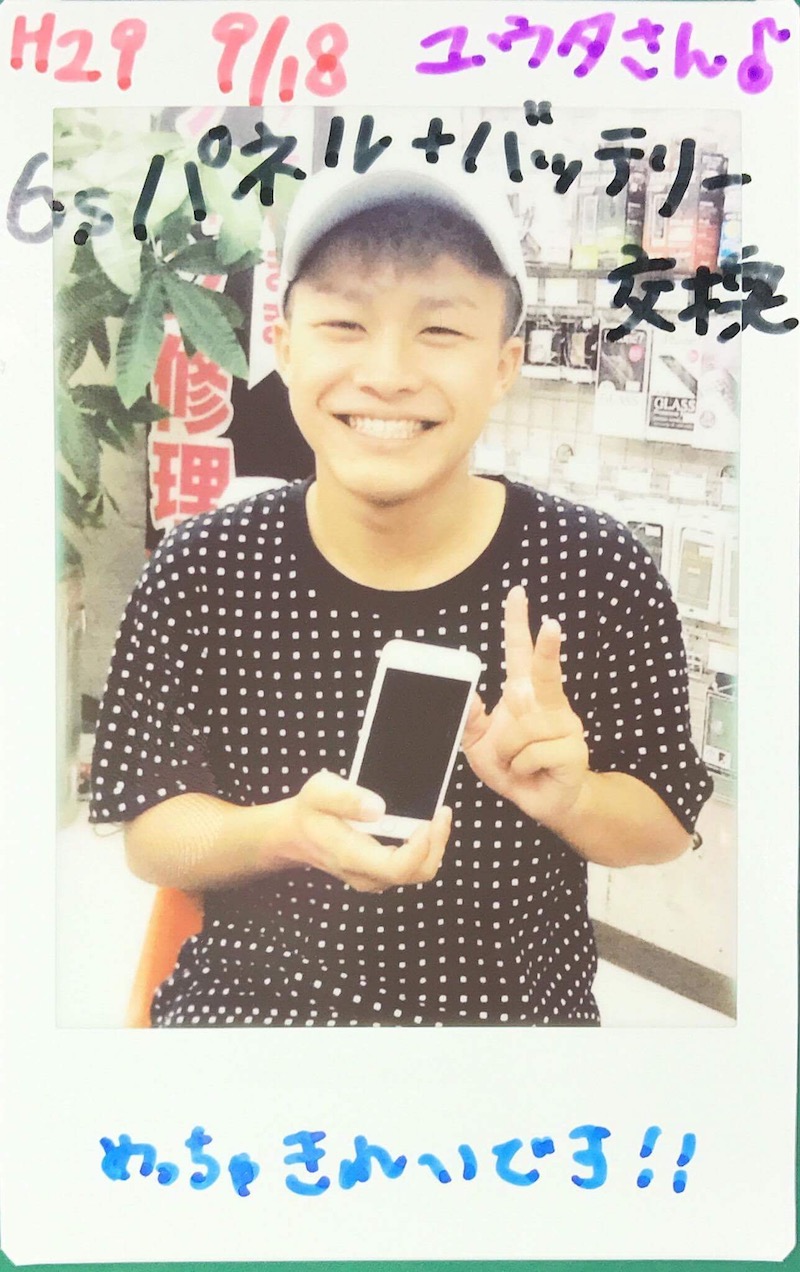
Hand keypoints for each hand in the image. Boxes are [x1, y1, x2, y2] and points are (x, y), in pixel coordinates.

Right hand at [280, 770, 451, 893]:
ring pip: (417, 873)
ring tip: (437, 816)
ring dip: (433, 846)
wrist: (294, 835)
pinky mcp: (378, 874)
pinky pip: (411, 868)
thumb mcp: (319, 791)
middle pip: (416, 873)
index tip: (430, 819)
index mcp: (352, 856)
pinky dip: (423, 848)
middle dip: (436, 844)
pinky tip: (423, 825)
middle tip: (442, 813)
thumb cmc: (309, 810)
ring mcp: (373, 878)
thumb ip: (346, 798)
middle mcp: (366, 875)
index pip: (398, 867)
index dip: (422, 847)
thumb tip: (378, 808)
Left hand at [461, 586, 588, 827]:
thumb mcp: (479, 745)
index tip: (517, 594)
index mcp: (526, 695)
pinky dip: (521, 768)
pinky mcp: (572, 750)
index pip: (521, 652)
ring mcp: (564, 726)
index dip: (518, 623)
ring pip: (522, 729)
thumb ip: (470, 720)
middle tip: (551, 624)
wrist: (544, 803)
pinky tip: (532, 773)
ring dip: (508, 752)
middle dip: (548, 648)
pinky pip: (531, 754)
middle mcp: (548, 704)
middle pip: (546, 671)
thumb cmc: (514, 768)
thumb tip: (466, 695)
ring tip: (516, 764)